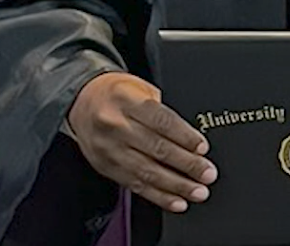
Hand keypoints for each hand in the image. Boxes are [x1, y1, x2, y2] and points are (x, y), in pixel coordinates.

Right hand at [66, 72, 217, 212]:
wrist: (82, 101)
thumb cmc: (117, 94)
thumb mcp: (140, 87)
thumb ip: (162, 109)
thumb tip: (191, 138)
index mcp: (127, 101)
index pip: (161, 122)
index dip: (184, 137)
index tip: (202, 148)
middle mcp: (116, 126)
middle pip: (157, 149)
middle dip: (187, 165)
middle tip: (207, 174)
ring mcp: (109, 149)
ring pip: (147, 172)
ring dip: (176, 185)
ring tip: (197, 192)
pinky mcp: (106, 167)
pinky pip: (135, 185)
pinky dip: (158, 196)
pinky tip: (176, 201)